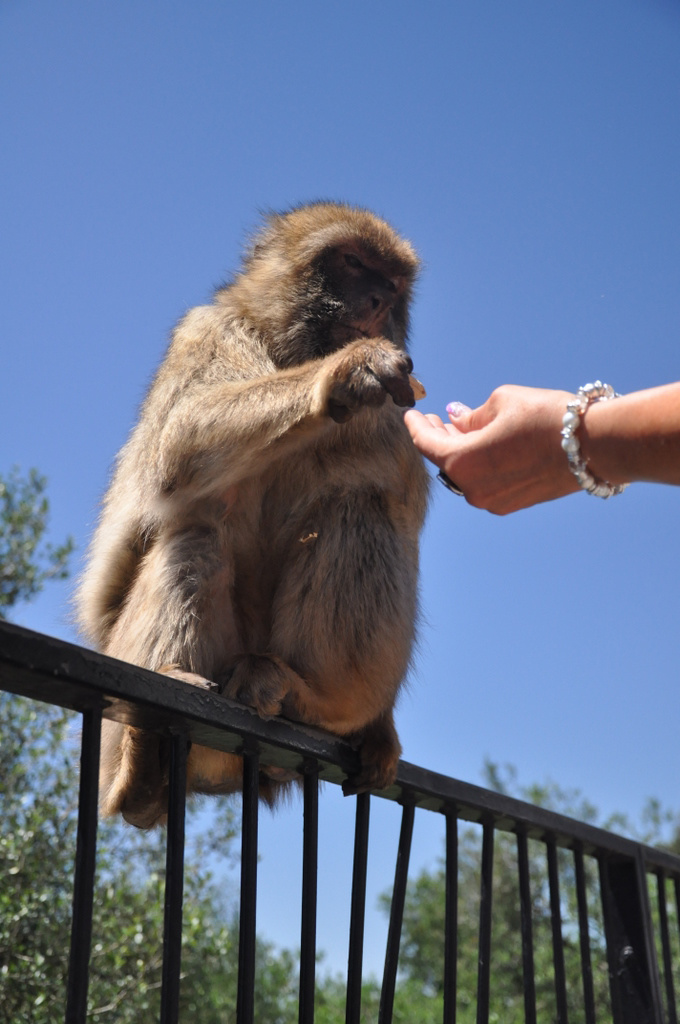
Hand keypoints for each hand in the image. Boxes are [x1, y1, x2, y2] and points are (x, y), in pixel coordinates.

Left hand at [403, 385, 578, 514]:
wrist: (592, 446)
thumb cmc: (545, 418)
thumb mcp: (501, 403)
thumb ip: (471, 416)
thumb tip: (456, 420)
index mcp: (461, 461)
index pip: (426, 443)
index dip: (416, 426)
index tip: (411, 414)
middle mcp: (472, 488)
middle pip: (443, 462)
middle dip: (437, 438)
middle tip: (433, 420)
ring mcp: (492, 501)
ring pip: (464, 475)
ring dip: (459, 452)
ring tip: (459, 430)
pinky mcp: (512, 505)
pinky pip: (484, 483)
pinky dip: (477, 465)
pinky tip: (483, 448)